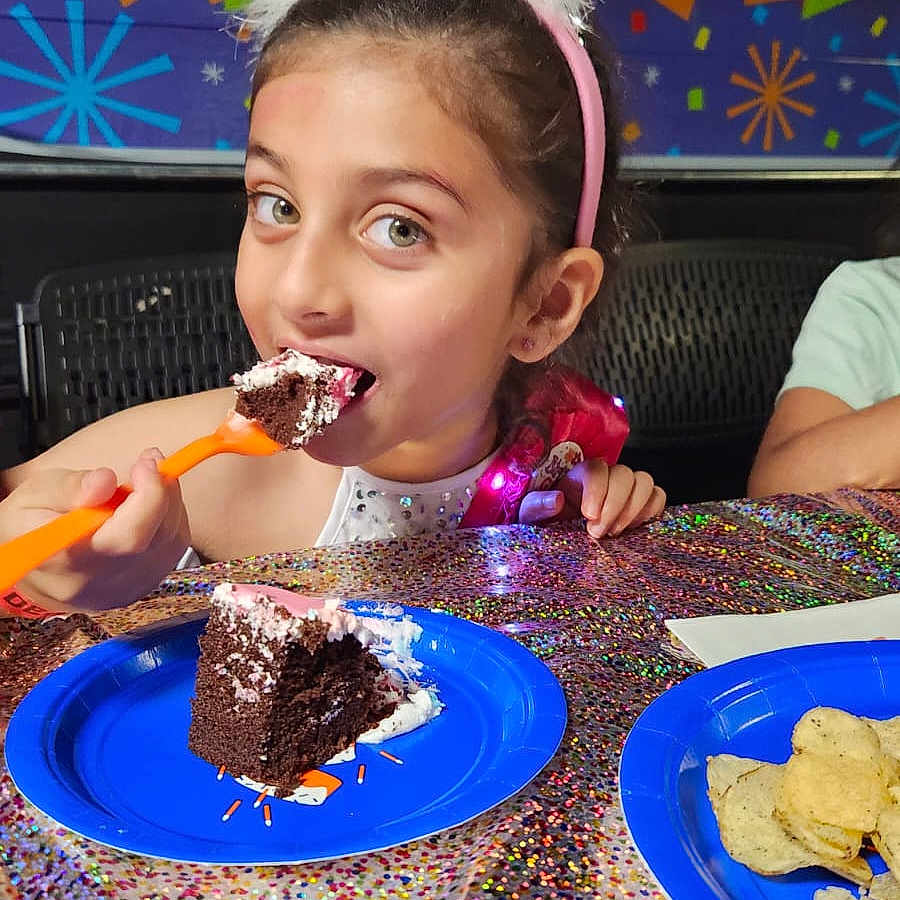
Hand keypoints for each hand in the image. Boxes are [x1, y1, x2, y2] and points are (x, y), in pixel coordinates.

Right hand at [0, 448, 189, 613]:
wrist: (29, 568)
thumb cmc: (30, 525)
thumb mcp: (33, 495)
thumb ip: (69, 487)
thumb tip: (105, 481)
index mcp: (68, 559)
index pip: (127, 537)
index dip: (149, 496)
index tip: (145, 462)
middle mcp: (102, 581)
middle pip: (158, 537)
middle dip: (162, 490)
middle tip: (148, 461)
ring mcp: (125, 589)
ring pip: (172, 541)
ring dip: (169, 502)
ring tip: (143, 480)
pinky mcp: (141, 588)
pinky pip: (173, 550)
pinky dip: (169, 520)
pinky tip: (148, 505)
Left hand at [518, 459, 665, 537]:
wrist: (559, 535)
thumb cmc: (545, 521)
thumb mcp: (531, 514)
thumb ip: (537, 505)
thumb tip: (556, 499)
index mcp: (578, 475)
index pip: (596, 469)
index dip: (597, 491)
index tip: (589, 517)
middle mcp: (606, 476)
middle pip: (624, 474)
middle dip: (615, 505)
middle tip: (598, 533)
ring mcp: (626, 489)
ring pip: (644, 482)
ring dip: (634, 509)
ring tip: (615, 532)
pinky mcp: (641, 504)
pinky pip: (658, 497)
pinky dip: (650, 511)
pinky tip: (633, 528)